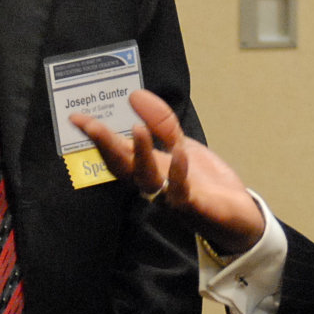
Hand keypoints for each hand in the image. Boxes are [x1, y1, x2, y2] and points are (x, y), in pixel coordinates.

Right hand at [71, 89, 264, 254]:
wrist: (238, 218)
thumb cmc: (203, 183)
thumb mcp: (181, 144)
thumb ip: (162, 122)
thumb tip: (136, 94)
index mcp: (146, 170)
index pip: (115, 152)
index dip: (96, 135)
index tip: (75, 117)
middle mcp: (152, 185)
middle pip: (123, 167)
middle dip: (106, 146)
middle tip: (92, 125)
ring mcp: (170, 198)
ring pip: (147, 179)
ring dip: (140, 155)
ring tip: (137, 128)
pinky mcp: (194, 208)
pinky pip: (182, 192)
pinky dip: (179, 172)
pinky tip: (179, 151)